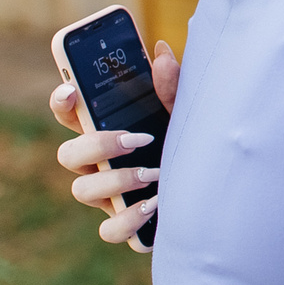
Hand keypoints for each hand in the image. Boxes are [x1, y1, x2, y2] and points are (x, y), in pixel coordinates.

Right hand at [50, 39, 179, 244]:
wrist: (221, 192)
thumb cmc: (194, 147)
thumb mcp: (186, 115)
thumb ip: (172, 88)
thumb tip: (161, 54)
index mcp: (108, 131)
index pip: (70, 114)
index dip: (62, 102)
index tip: (72, 90)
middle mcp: (101, 164)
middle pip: (67, 154)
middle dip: (96, 144)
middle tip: (136, 139)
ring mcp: (110, 196)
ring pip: (81, 190)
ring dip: (115, 180)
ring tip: (153, 173)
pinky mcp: (126, 225)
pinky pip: (109, 230)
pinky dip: (128, 218)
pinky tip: (156, 203)